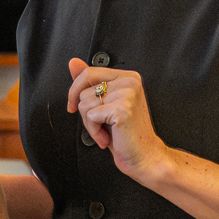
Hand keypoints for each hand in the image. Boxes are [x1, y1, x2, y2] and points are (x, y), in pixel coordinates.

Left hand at [66, 56, 171, 182]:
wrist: (144, 156)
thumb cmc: (126, 133)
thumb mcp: (104, 103)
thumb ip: (90, 82)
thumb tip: (74, 62)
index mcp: (127, 77)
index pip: (89, 72)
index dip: (76, 91)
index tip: (75, 106)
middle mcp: (129, 82)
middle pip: (84, 90)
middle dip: (84, 111)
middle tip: (99, 123)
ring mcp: (127, 94)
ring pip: (84, 104)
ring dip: (90, 124)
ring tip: (107, 131)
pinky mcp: (122, 109)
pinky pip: (90, 116)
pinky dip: (94, 131)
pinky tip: (108, 136)